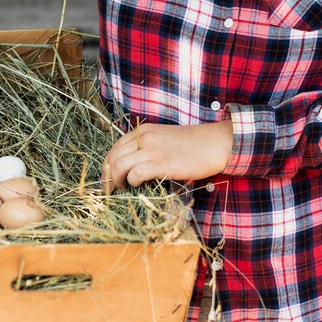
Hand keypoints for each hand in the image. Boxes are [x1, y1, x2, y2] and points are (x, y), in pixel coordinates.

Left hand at [102, 121, 232, 192]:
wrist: (215, 144)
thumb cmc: (192, 144)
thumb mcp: (162, 138)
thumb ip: (145, 147)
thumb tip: (130, 167)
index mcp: (142, 131)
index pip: (114, 148)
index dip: (107, 165)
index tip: (108, 179)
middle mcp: (143, 137)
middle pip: (112, 157)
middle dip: (106, 176)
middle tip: (110, 190)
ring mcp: (151, 150)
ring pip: (118, 166)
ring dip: (116, 181)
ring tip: (122, 189)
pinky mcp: (160, 163)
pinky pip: (135, 174)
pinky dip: (132, 182)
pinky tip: (138, 185)